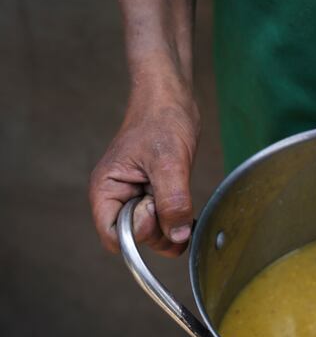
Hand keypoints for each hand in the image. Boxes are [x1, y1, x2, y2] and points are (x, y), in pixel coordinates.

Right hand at [89, 85, 199, 255]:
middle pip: (138, 238)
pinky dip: (179, 218)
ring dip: (173, 222)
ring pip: (155, 232)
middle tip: (171, 192)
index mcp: (107, 191)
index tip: (155, 209)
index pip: (114, 237)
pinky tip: (188, 203)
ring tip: (179, 190)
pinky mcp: (155, 194)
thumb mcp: (170, 162)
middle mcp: (118, 197)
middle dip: (161, 227)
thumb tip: (177, 235)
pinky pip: (166, 220)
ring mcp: (137, 197)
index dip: (139, 234)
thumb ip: (173, 201)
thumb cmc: (162, 121)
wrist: (172, 98)